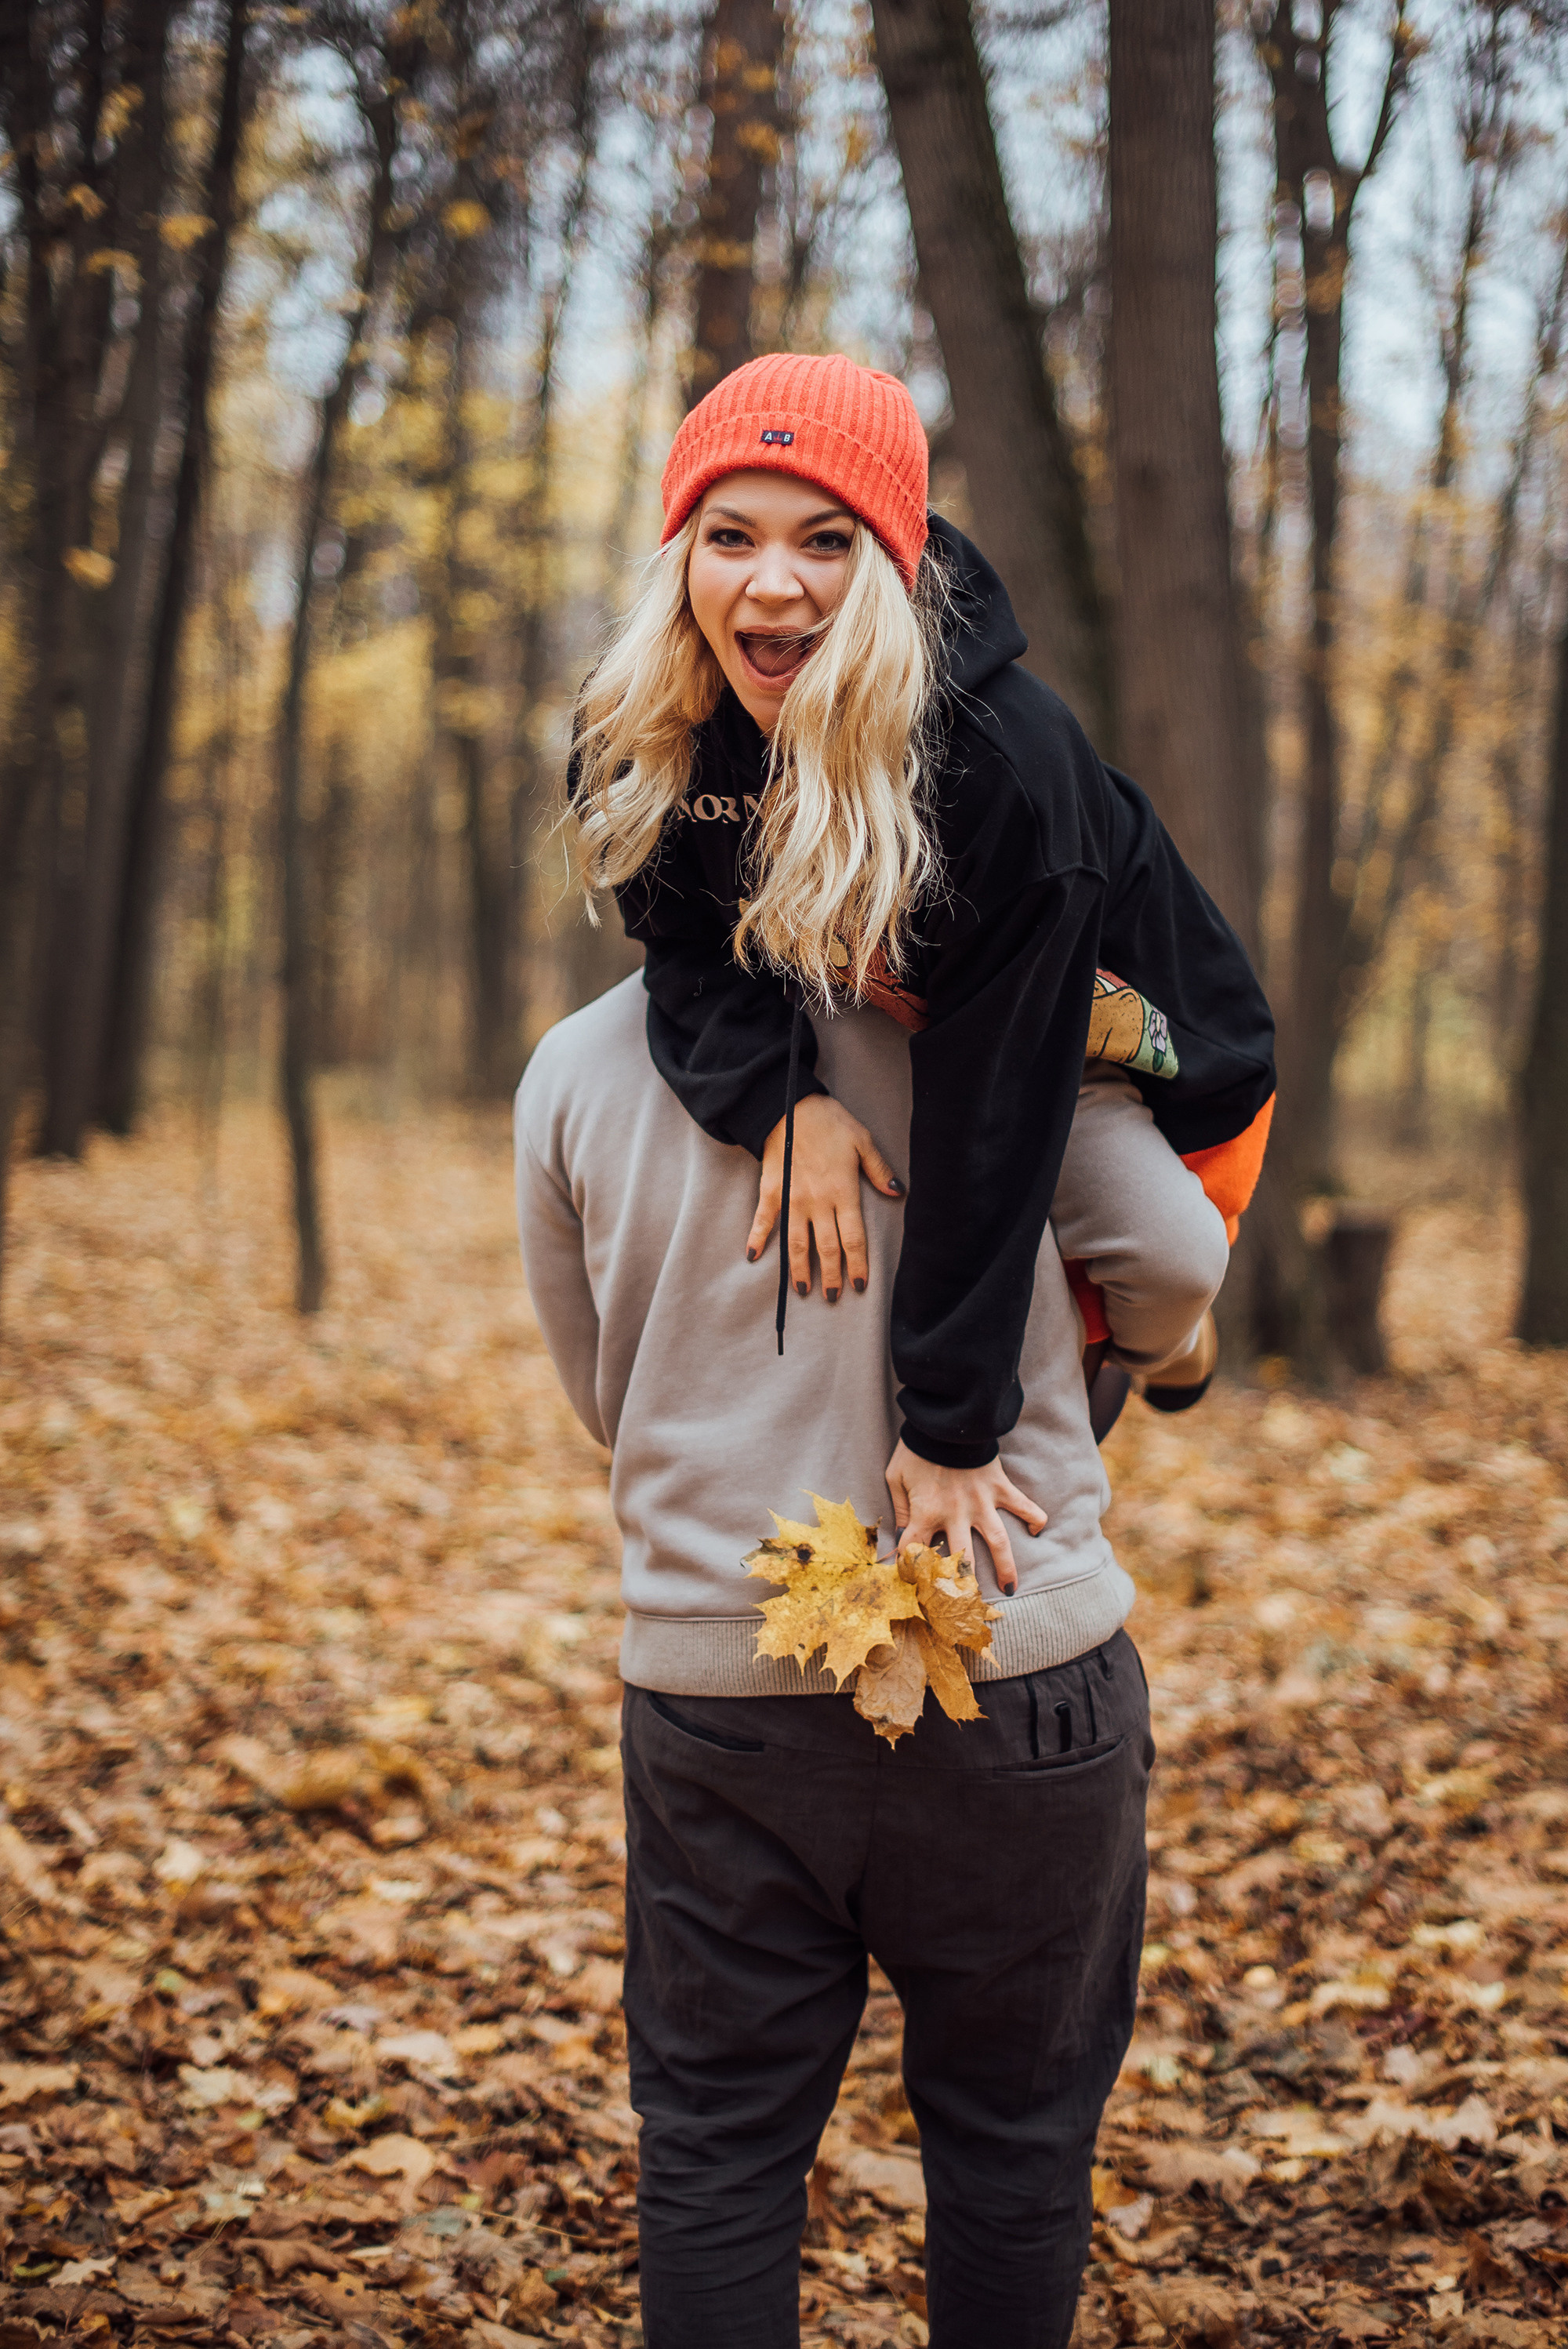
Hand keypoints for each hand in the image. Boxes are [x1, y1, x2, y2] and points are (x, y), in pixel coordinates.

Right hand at [747, 1094, 901, 1302]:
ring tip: (803, 1290)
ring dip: (799, 1269)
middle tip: (833, 1297)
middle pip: (826, 1248)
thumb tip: (898, 1192)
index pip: (853, 1239)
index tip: (858, 1286)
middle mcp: (817, 1201)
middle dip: (831, 1276)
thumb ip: (878, 1170)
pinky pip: (763, 1220)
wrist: (790, 1105)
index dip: (856, 1265)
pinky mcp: (771, 1191)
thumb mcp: (862, 1140)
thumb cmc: (830, 1122)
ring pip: (796, 1242)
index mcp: (843, 1192)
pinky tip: (753, 1256)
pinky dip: (757, 1238)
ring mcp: (792, 1199)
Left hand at [885, 1440, 1047, 1596]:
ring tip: (1010, 1589)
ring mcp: (981, 1502)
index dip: (908, 1571)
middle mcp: (956, 1514)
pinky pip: (1023, 1504)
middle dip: (964, 1587)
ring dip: (1006, 1567)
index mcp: (926, 1513)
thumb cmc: (916, 1449)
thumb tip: (903, 1537)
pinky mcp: (999, 1487)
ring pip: (998, 1542)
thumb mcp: (895, 1477)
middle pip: (962, 1560)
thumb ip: (901, 1510)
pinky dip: (1034, 1517)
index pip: (914, 1552)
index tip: (911, 1586)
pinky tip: (1038, 1530)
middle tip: (968, 1607)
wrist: (944, 1421)